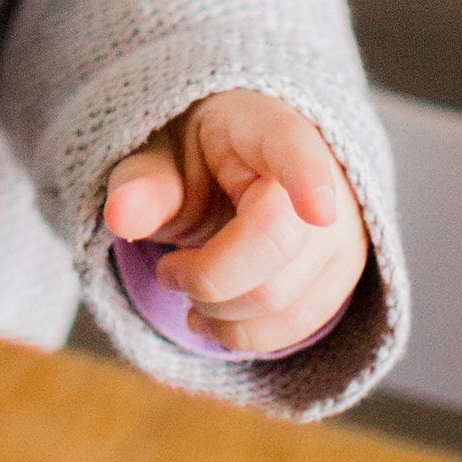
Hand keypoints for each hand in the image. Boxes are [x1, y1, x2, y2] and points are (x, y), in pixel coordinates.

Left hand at [101, 90, 367, 355]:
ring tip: (186, 291)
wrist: (234, 172)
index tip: (317, 210)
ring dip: (221, 313)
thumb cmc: (192, 156)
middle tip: (168, 270)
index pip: (296, 149)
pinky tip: (214, 320)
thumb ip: (141, 184)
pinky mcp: (344, 277)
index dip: (308, 180)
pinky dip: (248, 336)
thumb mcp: (157, 155)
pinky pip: (301, 325)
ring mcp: (343, 232)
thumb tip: (118, 216)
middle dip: (206, 275)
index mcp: (269, 125)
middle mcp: (327, 176)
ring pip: (285, 298)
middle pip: (272, 247)